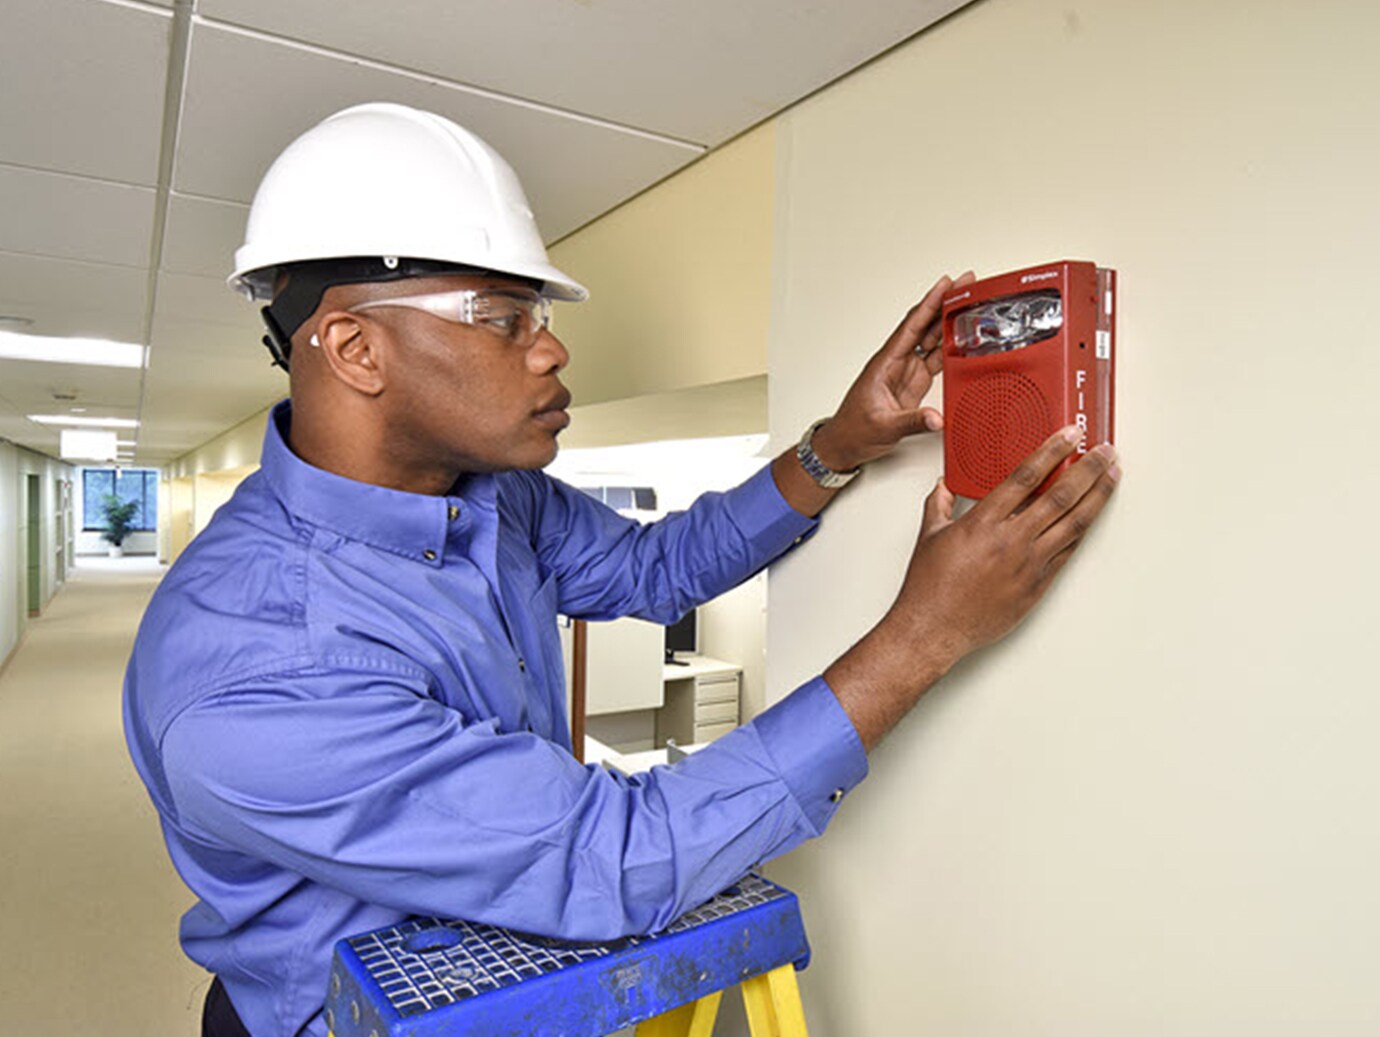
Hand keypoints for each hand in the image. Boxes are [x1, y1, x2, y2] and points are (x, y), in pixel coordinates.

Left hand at [810, 271, 975, 472]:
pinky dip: (950, 347)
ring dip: (949, 321)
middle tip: (966, 284)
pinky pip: (935, 359)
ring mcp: (906, 371)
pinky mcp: (913, 383)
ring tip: (970, 303)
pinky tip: (963, 338)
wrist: (845, 443)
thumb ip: (912, 422)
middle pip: (924, 325)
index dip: (929, 304)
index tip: (946, 285)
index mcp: (885, 363)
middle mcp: (897, 362)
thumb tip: (936, 418)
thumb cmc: (854, 430)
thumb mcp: (883, 427)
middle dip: (945, 304)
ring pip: (931, 339)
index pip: (911, 326)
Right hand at [825, 425, 1120, 749]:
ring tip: (1111, 478)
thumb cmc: (929, 588)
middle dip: (1089, 470)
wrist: (934, 629)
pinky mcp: (1037, 586)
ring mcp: (1028, 564)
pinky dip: (1082, 531)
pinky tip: (1092, 517)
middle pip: (1061, 496)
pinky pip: (1067, 553)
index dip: (1053, 451)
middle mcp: (1011, 540)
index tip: (1071, 436)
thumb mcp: (929, 536)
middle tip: (1105, 452)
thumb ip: (939, 505)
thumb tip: (943, 487)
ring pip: (1074, 524)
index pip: (1027, 476)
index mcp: (983, 522)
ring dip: (1097, 497)